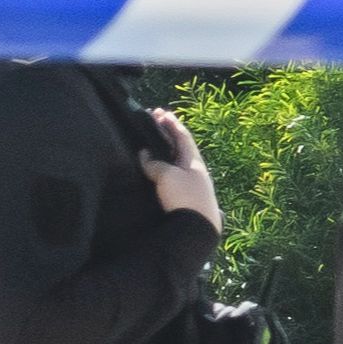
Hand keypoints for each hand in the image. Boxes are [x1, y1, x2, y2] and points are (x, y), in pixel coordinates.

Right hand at [139, 108, 221, 229]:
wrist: (198, 230)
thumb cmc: (185, 197)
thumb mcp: (167, 176)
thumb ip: (155, 164)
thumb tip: (144, 155)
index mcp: (194, 161)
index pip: (182, 136)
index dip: (171, 124)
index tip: (160, 113)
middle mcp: (195, 171)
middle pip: (181, 148)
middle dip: (168, 135)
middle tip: (155, 124)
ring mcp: (193, 186)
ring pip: (178, 163)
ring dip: (167, 153)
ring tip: (154, 147)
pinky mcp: (188, 200)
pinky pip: (175, 177)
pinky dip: (166, 169)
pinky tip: (158, 172)